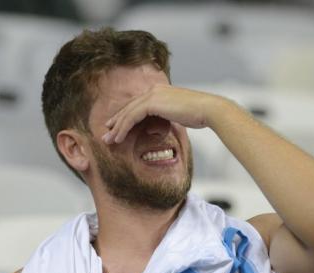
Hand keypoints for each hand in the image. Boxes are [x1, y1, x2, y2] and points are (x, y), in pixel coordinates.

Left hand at [102, 84, 222, 143]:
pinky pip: (132, 116)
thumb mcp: (179, 116)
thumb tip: (159, 127)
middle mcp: (154, 90)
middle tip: (106, 135)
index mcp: (160, 92)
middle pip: (129, 107)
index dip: (124, 117)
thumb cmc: (199, 115)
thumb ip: (166, 118)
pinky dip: (123, 127)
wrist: (208, 110)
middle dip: (116, 123)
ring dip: (117, 127)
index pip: (137, 105)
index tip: (116, 128)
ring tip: (108, 140)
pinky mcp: (152, 101)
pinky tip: (118, 137)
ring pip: (128, 112)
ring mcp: (153, 94)